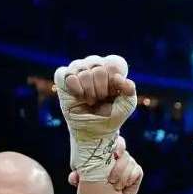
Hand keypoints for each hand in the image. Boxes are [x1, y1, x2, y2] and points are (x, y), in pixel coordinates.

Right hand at [53, 55, 136, 181]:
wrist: (94, 130)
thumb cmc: (111, 115)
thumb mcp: (127, 105)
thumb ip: (129, 90)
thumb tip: (118, 78)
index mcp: (111, 70)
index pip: (115, 63)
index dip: (115, 80)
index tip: (114, 93)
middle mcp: (94, 66)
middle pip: (99, 68)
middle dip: (101, 89)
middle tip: (100, 99)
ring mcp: (78, 70)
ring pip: (82, 70)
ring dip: (88, 90)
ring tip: (90, 100)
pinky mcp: (63, 78)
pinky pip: (66, 74)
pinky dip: (74, 87)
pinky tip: (79, 95)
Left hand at [68, 135, 142, 193]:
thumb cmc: (94, 181)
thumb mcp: (85, 178)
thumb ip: (78, 176)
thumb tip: (74, 177)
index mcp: (108, 150)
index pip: (117, 141)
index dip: (119, 145)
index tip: (116, 153)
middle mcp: (121, 154)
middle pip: (124, 154)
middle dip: (119, 166)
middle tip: (111, 179)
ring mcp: (130, 162)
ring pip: (129, 165)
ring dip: (122, 177)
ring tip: (114, 186)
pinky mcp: (137, 171)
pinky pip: (135, 173)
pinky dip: (129, 180)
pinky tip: (122, 187)